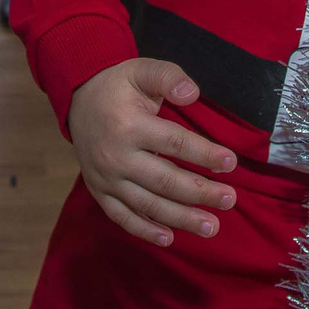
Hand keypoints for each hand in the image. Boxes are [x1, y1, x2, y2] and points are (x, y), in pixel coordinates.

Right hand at [67, 58, 238, 246]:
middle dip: (200, 192)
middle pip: (165, 180)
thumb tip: (192, 94)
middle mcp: (116, 156)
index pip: (174, 144)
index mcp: (129, 125)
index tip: (230, 163)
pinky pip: (122, 216)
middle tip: (229, 200)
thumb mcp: (141, 69)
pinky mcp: (99, 191)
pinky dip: (145, 230)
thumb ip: (168, 77)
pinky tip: (170, 238)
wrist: (77, 99)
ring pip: (148, 204)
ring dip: (181, 218)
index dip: (204, 154)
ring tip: (211, 226)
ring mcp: (106, 178)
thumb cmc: (117, 85)